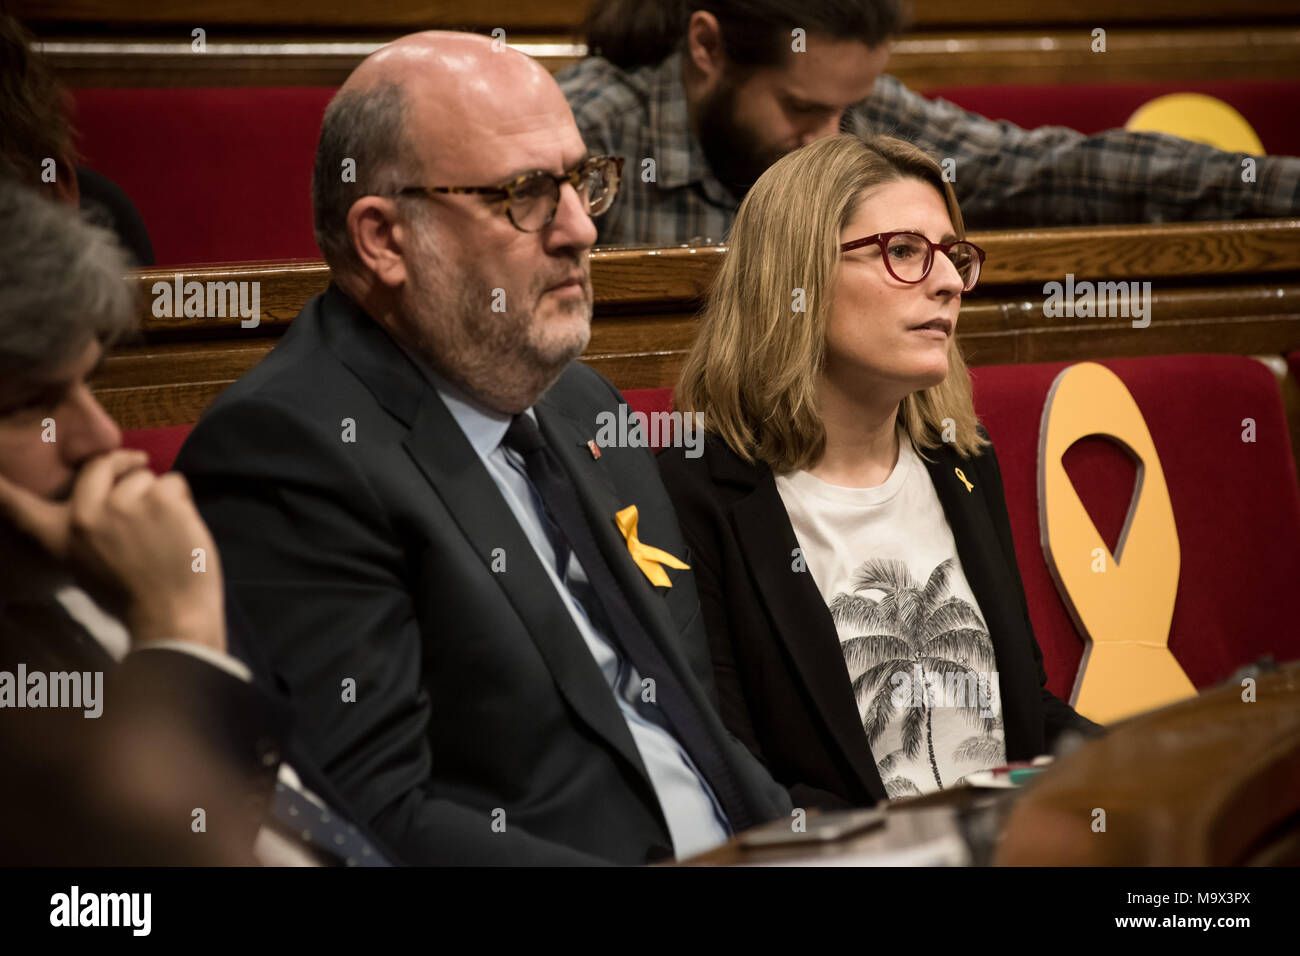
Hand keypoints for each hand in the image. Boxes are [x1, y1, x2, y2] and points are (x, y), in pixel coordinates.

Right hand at [0, 450, 226, 652]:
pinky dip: (182, 500)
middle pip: (100, 464)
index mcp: (61, 536)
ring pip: (146, 476)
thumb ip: (82, 530)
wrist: (172, 615)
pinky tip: (180, 527)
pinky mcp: (161, 498)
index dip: (0, 488)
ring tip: (163, 528)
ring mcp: (123, 502)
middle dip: (121, 464)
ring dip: (159, 493)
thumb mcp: (85, 565)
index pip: (17, 505)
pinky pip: (175, 482)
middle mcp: (85, 514)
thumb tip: (99, 498)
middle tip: (136, 464)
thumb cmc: (133, 597)